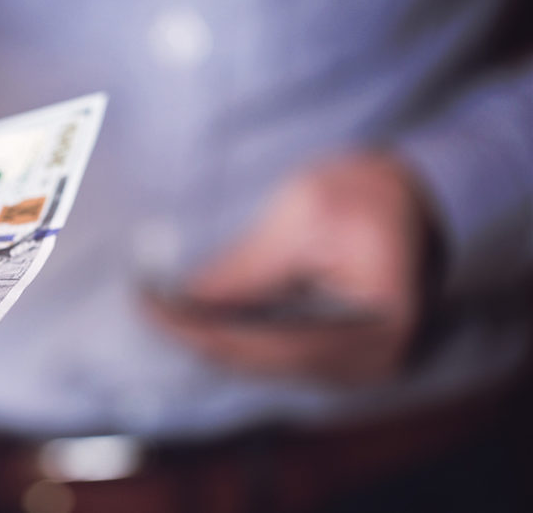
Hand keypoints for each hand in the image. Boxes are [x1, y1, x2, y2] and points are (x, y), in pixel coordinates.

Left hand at [149, 153, 436, 382]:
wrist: (414, 192)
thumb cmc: (366, 191)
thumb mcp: (304, 213)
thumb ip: (248, 266)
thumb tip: (185, 301)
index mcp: (373, 330)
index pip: (265, 344)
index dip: (198, 330)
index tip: (146, 305)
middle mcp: (367, 364)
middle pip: (258, 364)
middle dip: (196, 336)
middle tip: (143, 306)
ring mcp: (355, 366)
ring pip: (260, 365)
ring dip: (209, 338)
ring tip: (161, 309)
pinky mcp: (338, 355)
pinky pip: (272, 356)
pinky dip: (232, 336)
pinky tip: (195, 317)